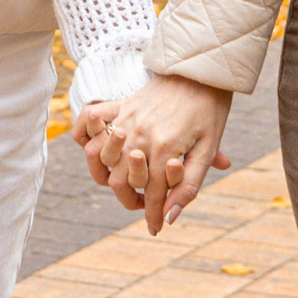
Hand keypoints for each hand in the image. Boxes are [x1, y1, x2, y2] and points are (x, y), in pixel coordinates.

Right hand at [86, 76, 232, 232]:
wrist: (201, 68)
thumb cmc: (210, 109)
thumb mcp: (208, 148)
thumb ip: (189, 185)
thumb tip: (168, 218)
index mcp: (165, 147)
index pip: (153, 194)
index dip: (154, 215)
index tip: (155, 229)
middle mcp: (141, 133)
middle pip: (119, 182)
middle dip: (130, 201)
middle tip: (143, 207)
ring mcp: (127, 117)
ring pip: (102, 160)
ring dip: (110, 176)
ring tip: (126, 185)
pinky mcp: (122, 103)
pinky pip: (90, 122)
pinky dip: (88, 137)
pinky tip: (100, 150)